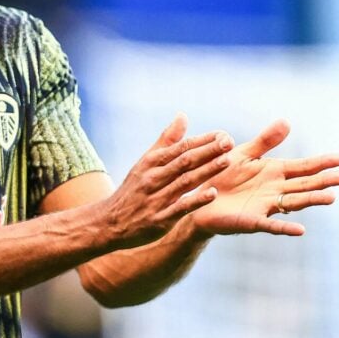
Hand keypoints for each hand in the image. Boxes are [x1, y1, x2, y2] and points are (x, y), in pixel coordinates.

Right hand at [102, 113, 232, 250]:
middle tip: (229, 142)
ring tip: (226, 161)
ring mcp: (155, 199)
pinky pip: (180, 208)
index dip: (202, 140)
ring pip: (184, 182)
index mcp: (150, 163)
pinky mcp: (159, 219)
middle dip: (208, 151)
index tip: (223, 133)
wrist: (109, 222)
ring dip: (206, 170)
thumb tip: (183, 116)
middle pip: (184, 162)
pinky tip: (212, 193)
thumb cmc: (132, 190)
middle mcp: (153, 178)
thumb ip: (166, 141)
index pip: (180, 148)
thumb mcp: (145, 163)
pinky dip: (196, 200)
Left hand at [190, 119, 338, 236]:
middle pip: (304, 184)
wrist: (198, 198)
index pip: (302, 167)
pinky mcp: (251, 220)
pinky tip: (301, 230)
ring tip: (331, 197)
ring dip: (311, 200)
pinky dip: (285, 228)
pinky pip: (270, 225)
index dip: (320, 163)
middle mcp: (275, 189)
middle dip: (324, 181)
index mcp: (273, 172)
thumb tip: (287, 121)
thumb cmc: (222, 175)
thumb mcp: (243, 153)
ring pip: (293, 202)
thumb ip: (265, 141)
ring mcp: (265, 206)